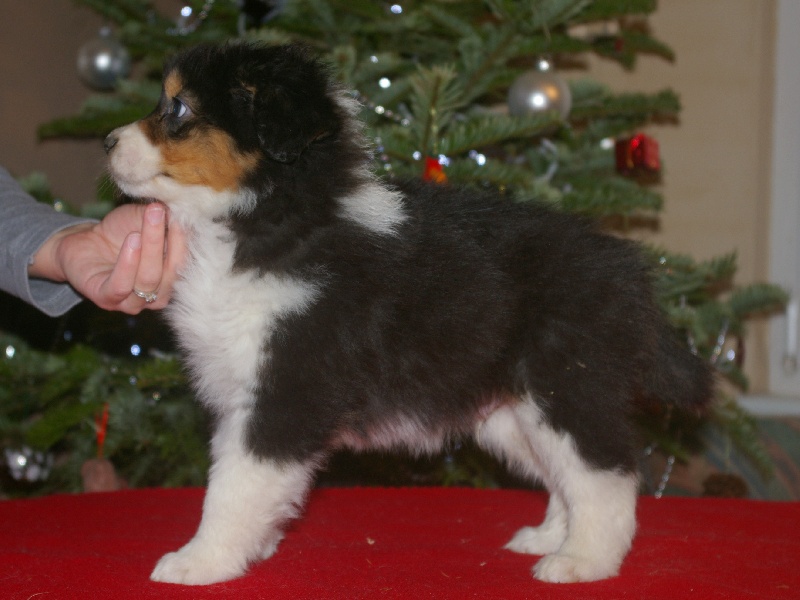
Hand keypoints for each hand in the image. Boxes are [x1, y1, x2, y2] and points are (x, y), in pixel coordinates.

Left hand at [30, 202, 186, 313]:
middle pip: (171, 273)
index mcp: (173, 279)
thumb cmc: (119, 231)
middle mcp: (158, 295)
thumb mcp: (144, 219)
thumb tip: (184, 212)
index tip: (183, 216)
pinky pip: (121, 286)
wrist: (83, 241)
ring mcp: (133, 302)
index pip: (187, 263)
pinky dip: (128, 264)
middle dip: (170, 243)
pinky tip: (131, 242)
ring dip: (148, 252)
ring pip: (149, 280)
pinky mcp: (106, 299)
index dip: (186, 241)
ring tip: (140, 230)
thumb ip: (164, 218)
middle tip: (161, 215)